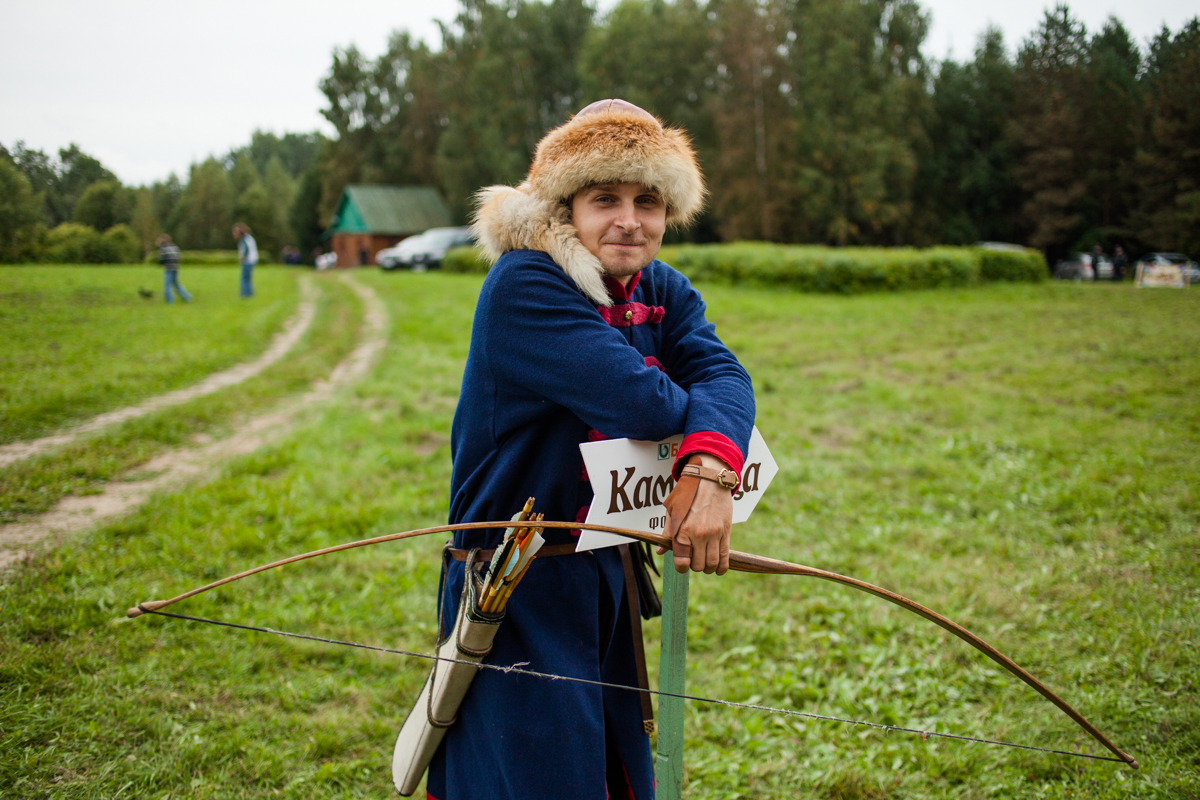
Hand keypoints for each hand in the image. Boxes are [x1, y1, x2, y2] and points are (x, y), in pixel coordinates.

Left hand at [656, 453, 733, 574]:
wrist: (710, 478)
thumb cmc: (688, 493)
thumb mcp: (672, 509)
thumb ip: (667, 532)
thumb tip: (660, 551)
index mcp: (682, 530)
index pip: (681, 562)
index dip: (681, 568)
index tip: (682, 565)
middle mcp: (698, 535)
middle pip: (697, 565)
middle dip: (694, 566)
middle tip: (693, 559)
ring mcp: (714, 534)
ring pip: (712, 564)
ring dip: (708, 568)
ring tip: (705, 562)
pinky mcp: (726, 532)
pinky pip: (725, 557)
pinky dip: (722, 567)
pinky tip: (718, 568)